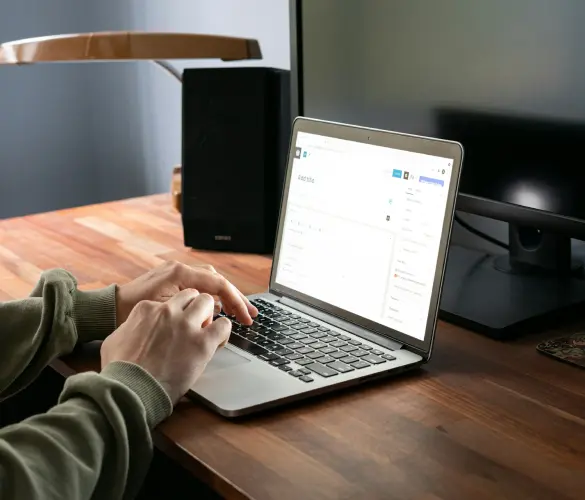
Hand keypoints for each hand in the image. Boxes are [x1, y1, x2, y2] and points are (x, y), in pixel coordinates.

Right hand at [101, 289, 230, 403]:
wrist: (130, 390)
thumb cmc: (120, 371)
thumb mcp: (115, 341)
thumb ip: (129, 328)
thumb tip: (133, 329)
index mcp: (146, 308)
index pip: (170, 301)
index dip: (176, 314)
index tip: (176, 327)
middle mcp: (167, 311)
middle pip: (191, 295)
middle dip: (195, 308)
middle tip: (194, 325)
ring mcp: (186, 325)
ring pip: (207, 302)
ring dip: (209, 315)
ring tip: (206, 331)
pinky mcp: (202, 342)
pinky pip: (223, 325)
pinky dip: (223, 332)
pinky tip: (217, 342)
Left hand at [115, 261, 256, 326]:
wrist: (108, 310)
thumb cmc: (130, 313)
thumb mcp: (163, 313)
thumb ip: (191, 310)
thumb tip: (215, 315)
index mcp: (179, 274)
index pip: (218, 284)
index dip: (236, 301)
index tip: (245, 317)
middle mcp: (179, 270)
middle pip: (217, 281)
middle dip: (236, 298)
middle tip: (250, 315)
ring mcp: (176, 275)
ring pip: (210, 283)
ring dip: (225, 298)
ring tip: (237, 314)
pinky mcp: (172, 283)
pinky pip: (199, 288)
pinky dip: (211, 298)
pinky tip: (216, 312)